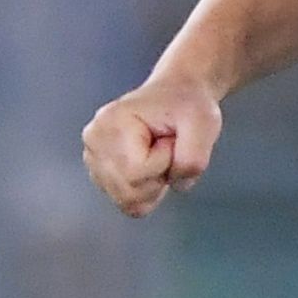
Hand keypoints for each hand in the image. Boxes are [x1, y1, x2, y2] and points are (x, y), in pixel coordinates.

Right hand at [82, 72, 222, 216]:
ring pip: (128, 201)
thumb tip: (175, 184)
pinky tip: (151, 166)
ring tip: (159, 155)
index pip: (135, 172)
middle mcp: (94, 140)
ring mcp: (94, 158)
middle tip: (167, 147)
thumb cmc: (188, 104)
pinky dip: (147, 192)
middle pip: (130, 192)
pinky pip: (128, 202)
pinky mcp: (100, 173)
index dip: (164, 162)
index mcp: (112, 121)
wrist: (177, 94)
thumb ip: (192, 159)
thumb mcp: (204, 123)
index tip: (170, 138)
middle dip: (159, 176)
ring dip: (154, 185)